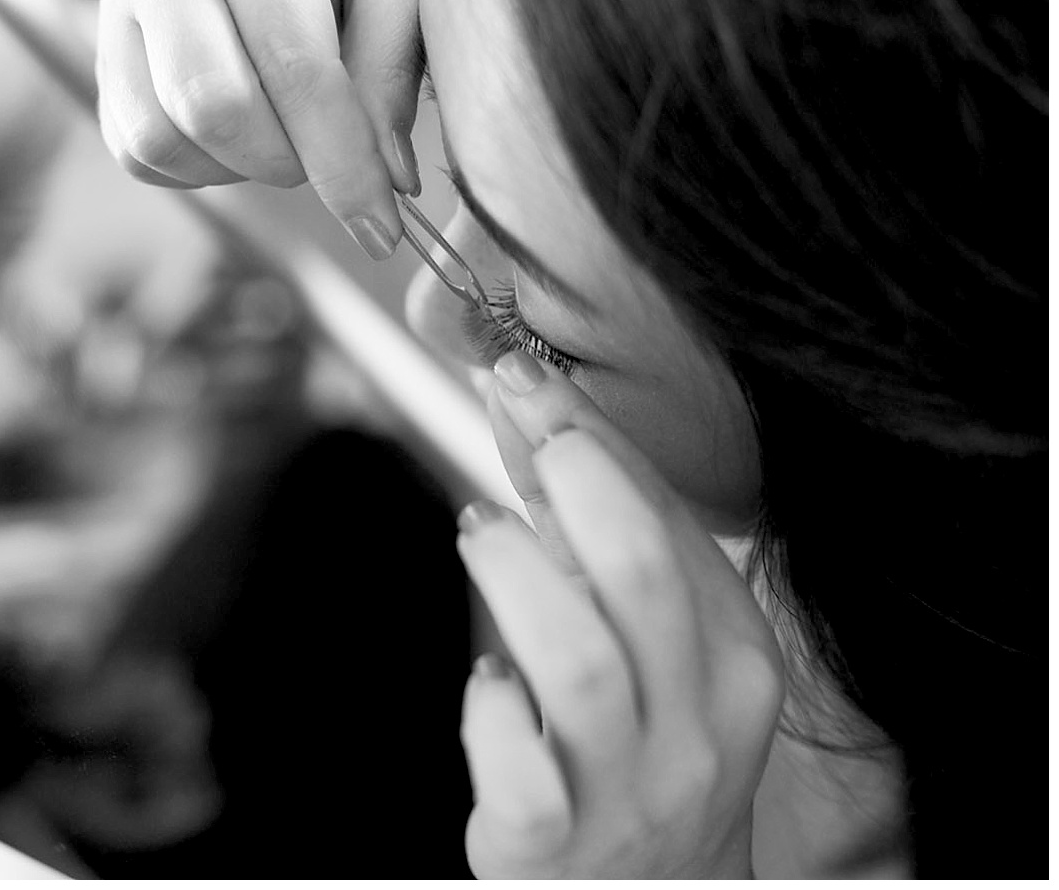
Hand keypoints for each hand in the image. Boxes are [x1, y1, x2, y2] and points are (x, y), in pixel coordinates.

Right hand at [95, 0, 425, 258]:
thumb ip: (394, 71)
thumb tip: (388, 177)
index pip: (295, 70)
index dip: (343, 163)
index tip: (385, 227)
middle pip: (212, 110)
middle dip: (287, 162)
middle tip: (329, 153)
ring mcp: (115, 9)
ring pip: (163, 141)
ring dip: (238, 167)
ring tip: (283, 129)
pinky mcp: (102, 62)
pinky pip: (140, 155)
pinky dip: (200, 169)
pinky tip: (240, 131)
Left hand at [456, 350, 783, 877]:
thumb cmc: (645, 745)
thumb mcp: (650, 641)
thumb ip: (592, 528)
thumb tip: (527, 402)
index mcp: (735, 657)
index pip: (671, 523)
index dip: (593, 435)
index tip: (524, 370)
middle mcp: (699, 722)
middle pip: (639, 572)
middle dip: (571, 476)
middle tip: (512, 421)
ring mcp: (630, 788)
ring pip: (577, 661)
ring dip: (514, 574)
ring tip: (478, 530)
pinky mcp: (551, 843)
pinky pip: (518, 769)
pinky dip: (487, 710)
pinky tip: (483, 680)